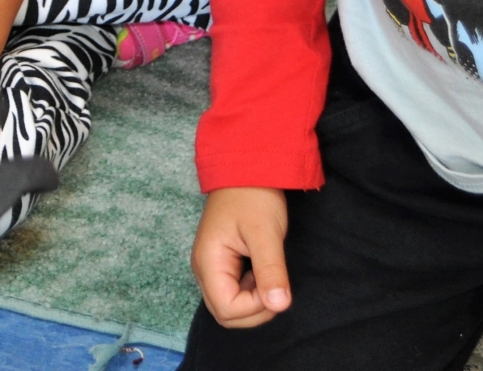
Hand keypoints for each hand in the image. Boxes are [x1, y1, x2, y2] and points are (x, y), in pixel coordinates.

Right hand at [192, 187, 291, 327]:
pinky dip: (250, 292)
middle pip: (224, 313)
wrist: (245, 169)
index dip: (254, 307)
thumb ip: (271, 270)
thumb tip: (279, 306)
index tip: (274, 286)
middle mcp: (203, 269)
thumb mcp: (266, 233)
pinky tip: (261, 273)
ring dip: (253, 303)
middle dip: (254, 311)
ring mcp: (210, 267)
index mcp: (208, 262)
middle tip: (275, 287)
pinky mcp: (220, 264)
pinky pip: (232, 292)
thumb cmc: (253, 197)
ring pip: (228, 306)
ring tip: (268, 276)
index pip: (226, 308)